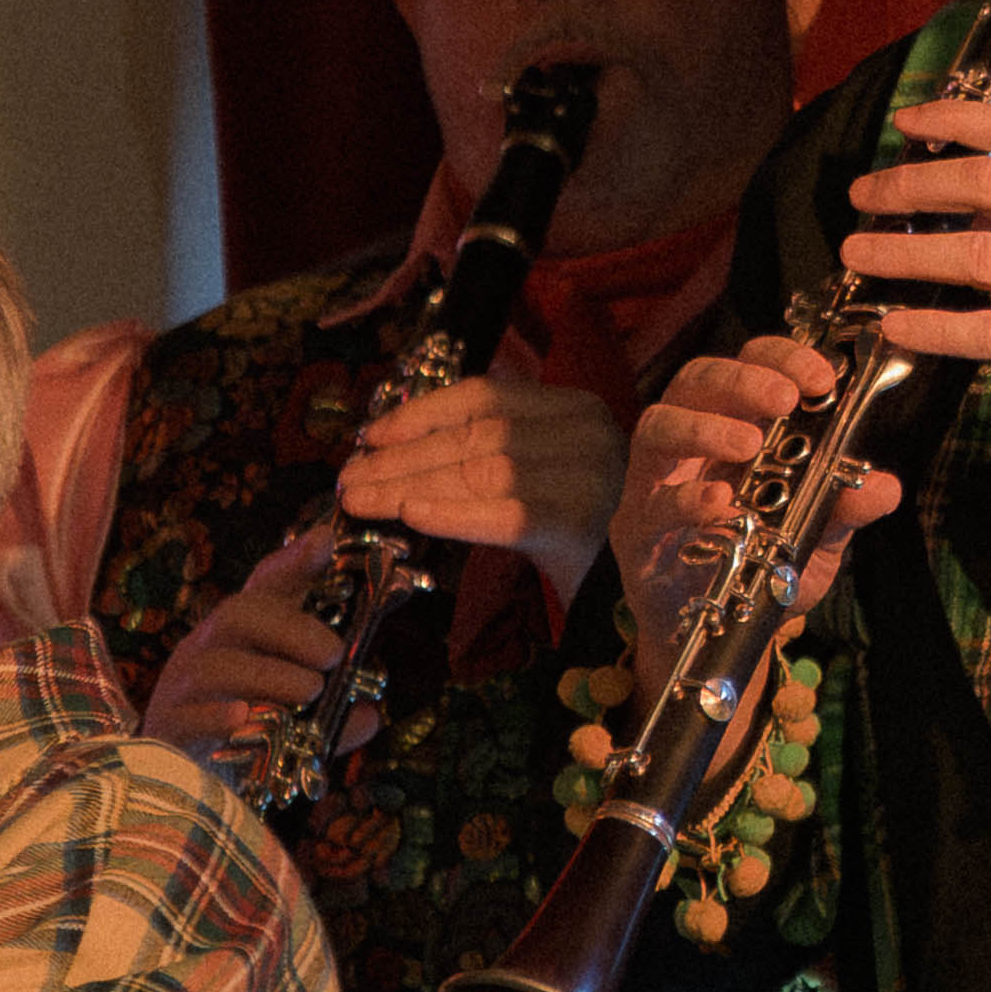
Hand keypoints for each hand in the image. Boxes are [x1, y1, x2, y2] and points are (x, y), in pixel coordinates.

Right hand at [138, 529, 347, 758]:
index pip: (265, 587)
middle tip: (332, 655)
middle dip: (291, 629)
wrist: (175, 792)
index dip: (294, 561)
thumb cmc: (243, 739)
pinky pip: (189, 715)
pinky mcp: (166, 729)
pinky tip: (245, 720)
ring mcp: (181, 688)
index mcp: (241, 636)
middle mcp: (206, 650)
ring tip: (310, 692)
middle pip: (237, 613)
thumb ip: (332, 714)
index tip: (325, 541)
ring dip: (270, 675)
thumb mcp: (294, 719)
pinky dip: (220, 717)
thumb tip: (369, 714)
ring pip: (216, 664)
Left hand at [335, 375, 622, 585]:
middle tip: (350, 480)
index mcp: (575, 409)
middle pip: (477, 436)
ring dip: (412, 486)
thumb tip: (395, 452)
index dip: (421, 414)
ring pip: (484, 472)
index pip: (486, 397)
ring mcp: (591, 475)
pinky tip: (412, 517)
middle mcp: (588, 432)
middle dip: (403, 458)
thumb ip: (490, 452)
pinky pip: (506, 515)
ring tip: (362, 502)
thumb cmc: (583, 536)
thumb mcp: (544, 477)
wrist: (640, 594)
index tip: (371, 437)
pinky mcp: (584, 523)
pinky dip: (454, 515)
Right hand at [614, 347, 895, 699]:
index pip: (747, 367)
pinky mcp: (635, 532)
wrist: (717, 637)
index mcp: (734, 429)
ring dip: (705, 427)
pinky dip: (685, 501)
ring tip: (748, 443)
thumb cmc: (758, 569)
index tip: (822, 377)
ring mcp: (654, 485)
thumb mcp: (812, 539)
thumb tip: (884, 487)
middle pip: (695, 381)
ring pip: (656, 427)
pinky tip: (721, 508)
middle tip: (785, 399)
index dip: (780, 359)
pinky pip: (649, 504)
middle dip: (741, 381)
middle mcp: (689, 446)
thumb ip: (842, 510)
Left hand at [839, 102, 990, 549]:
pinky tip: (895, 326)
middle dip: (909, 183)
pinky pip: (990, 330)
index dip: (955, 117)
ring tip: (858, 253)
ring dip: (905, 251)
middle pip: (983, 181)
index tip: (907, 120)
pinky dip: (934, 328)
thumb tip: (974, 189)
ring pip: (976, 251)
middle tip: (863, 194)